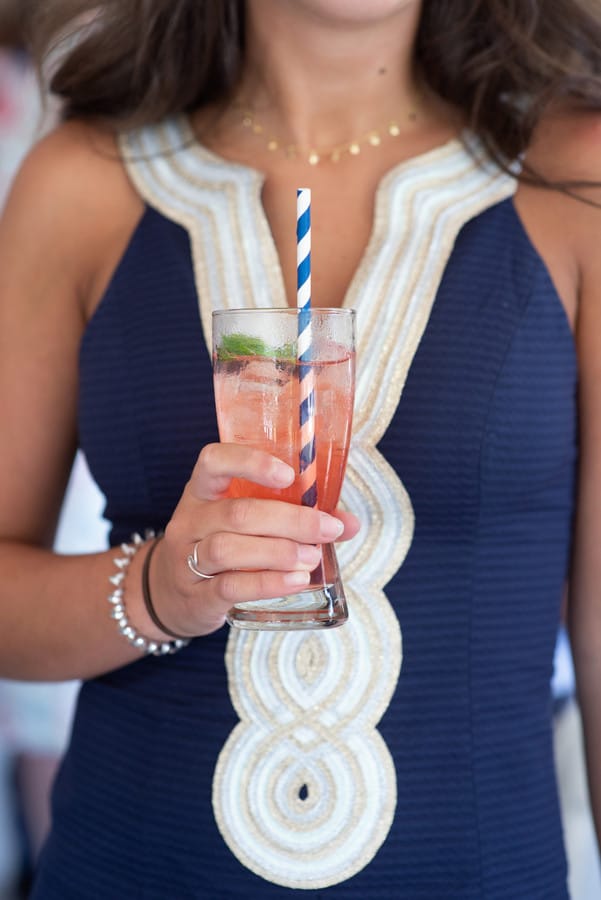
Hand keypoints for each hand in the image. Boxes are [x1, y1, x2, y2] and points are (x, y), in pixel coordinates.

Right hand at [148, 443, 359, 636]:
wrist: (169, 596)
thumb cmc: (220, 547)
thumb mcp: (244, 525)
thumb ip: (294, 518)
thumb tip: (350, 523)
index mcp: (202, 492)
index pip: (213, 461)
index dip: (250, 462)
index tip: (289, 474)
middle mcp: (189, 521)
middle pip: (236, 513)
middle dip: (289, 520)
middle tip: (327, 529)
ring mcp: (186, 559)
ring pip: (228, 548)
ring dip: (277, 552)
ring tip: (312, 558)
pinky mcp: (196, 595)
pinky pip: (229, 586)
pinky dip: (267, 583)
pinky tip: (295, 581)